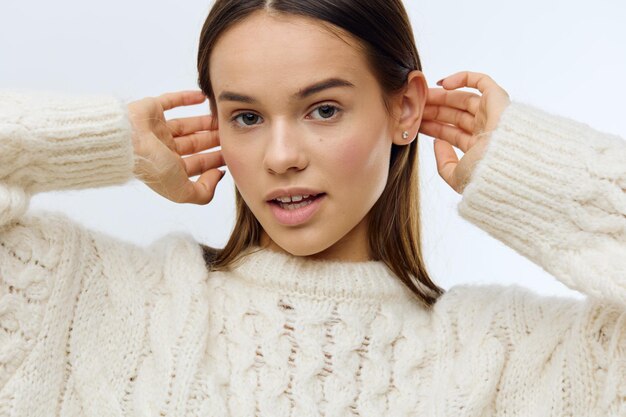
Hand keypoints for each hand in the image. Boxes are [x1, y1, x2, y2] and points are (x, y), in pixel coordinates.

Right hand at [128, 91, 224, 204]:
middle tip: (230, 132)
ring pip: (186, 125)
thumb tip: (218, 176)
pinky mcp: (149, 110)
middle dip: (212, 140)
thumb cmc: (152, 166)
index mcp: (169, 169)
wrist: (125, 141)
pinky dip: (186, 98)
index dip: (215, 160)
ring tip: (220, 117)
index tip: (232, 153)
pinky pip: (170, 101)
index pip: (198, 164)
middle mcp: (162, 150)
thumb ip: (203, 193)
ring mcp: (156, 130)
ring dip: (204, 122)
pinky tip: (202, 97)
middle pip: (194, 144)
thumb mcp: (181, 190)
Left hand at [419, 71, 510, 193]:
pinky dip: (462, 78)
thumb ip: (444, 163)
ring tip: (421, 97)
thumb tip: (437, 143)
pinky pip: (480, 81)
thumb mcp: (456, 176)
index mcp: (478, 148)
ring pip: (462, 99)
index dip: (432, 127)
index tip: (414, 123)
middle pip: (454, 115)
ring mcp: (492, 114)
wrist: (506, 163)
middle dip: (433, 111)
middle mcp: (486, 130)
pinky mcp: (498, 98)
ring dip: (441, 97)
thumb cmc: (484, 174)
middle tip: (414, 108)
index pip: (451, 133)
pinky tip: (443, 84)